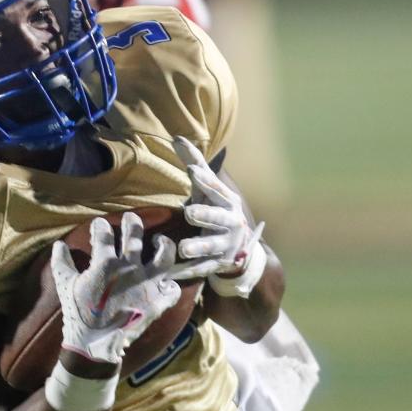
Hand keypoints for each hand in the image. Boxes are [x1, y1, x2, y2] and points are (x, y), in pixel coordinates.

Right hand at [50, 212, 180, 364]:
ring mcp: (147, 284)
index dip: (101, 226)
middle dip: (132, 222)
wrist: (96, 344)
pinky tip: (167, 282)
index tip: (100, 224)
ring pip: (165, 255)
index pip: (104, 234)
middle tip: (131, 218)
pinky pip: (172, 289)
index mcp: (106, 263)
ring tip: (160, 240)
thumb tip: (58, 244)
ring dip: (164, 244)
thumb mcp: (65, 286)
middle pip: (135, 235)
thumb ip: (62, 263)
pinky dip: (170, 285)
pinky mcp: (157, 302)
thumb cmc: (79, 314)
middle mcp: (130, 268)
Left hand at [168, 137, 265, 293]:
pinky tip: (172, 273)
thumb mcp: (207, 189)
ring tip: (182, 247)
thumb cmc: (215, 209)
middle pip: (218, 217)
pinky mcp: (217, 264)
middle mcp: (231, 222)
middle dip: (206, 215)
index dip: (206, 181)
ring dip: (197, 246)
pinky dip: (187, 271)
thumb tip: (177, 137)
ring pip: (210, 246)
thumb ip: (194, 165)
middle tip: (191, 212)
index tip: (193, 172)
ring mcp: (225, 245)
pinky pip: (201, 269)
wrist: (239, 248)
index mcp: (227, 201)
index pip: (216, 190)